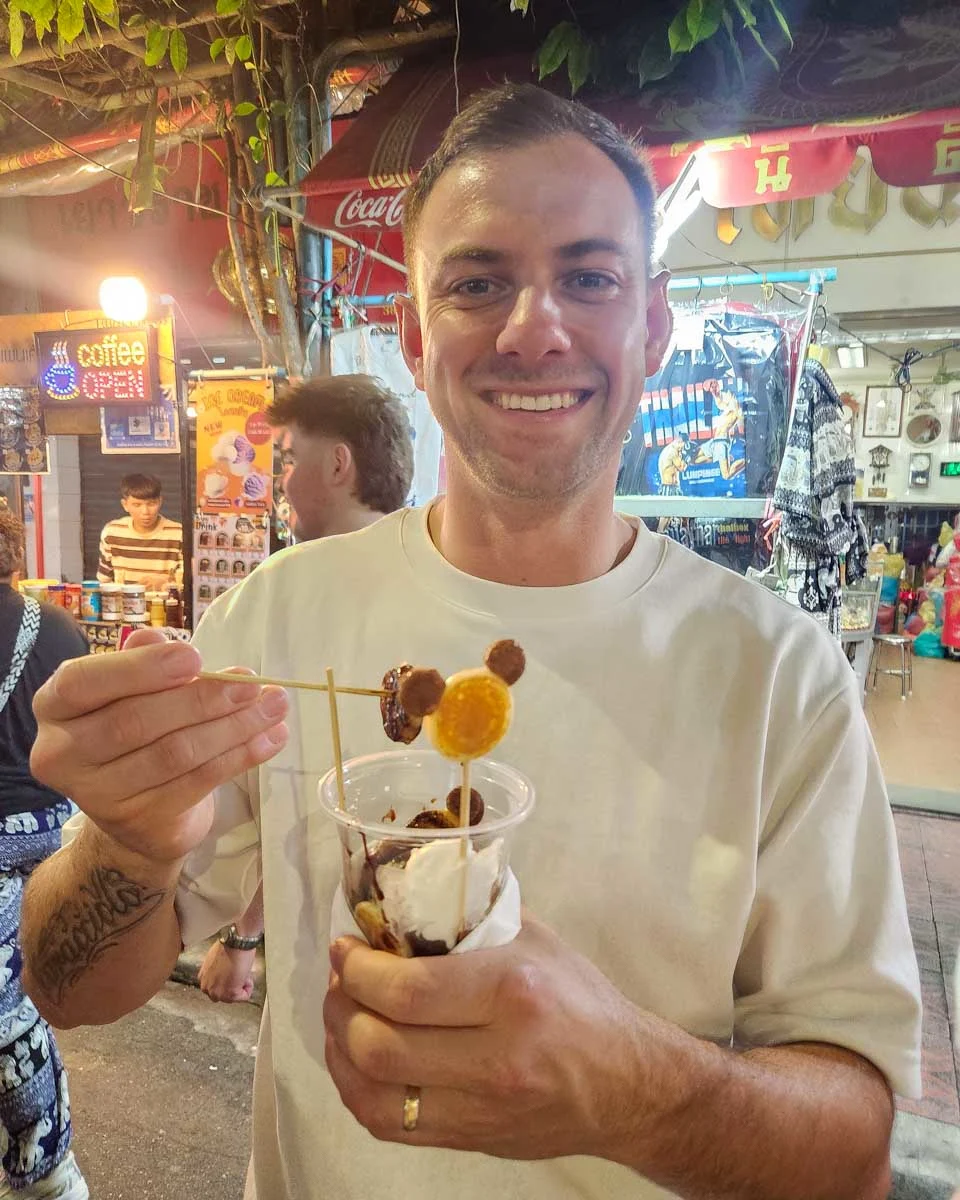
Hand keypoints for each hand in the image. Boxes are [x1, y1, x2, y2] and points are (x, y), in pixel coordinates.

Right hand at [30, 628, 288, 864]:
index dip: (141, 669)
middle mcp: (64, 753)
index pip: (83, 683)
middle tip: (252, 684)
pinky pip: (199, 782)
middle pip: (137, 722)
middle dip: (203, 699)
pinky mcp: (142, 822)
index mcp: (56, 707)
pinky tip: (271, 738)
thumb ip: (142, 663)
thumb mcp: (132, 692)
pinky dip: (241, 756)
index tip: (196, 657)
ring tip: (274, 706)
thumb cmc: (135, 733)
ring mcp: (101, 796)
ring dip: (234, 726)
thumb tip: (160, 640)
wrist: (135, 818)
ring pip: (175, 753)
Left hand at [198, 941, 255, 1002]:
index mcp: (202, 978)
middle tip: (238, 972)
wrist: (236, 943)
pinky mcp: (231, 994)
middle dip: (233, 985)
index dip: (228, 979)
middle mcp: (207, 988)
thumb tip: (225, 972)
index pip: (216, 987)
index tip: (232, 971)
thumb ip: (217, 971)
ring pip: (234, 997)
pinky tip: (246, 974)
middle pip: (224, 995)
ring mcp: (218, 993)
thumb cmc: (229, 946)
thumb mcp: (216, 960)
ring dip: (241, 986)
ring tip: (242, 971)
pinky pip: (244, 996)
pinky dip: (249, 987)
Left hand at [323, 914, 645, 1160]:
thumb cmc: (581, 1001)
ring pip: (373, 1091)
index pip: (410, 989)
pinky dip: (356, 1088)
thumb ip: (475, 916)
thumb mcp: (537, 941)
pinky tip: (355, 1058)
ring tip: (341, 1015)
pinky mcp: (470, 1138)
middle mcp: (495, 1056)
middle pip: (380, 1043)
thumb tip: (408, 892)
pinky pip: (387, 1124)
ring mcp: (480, 1107)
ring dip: (338, 1048)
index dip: (359, 968)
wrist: (628, 1086)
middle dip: (341, 1005)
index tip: (345, 947)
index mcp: (512, 993)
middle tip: (340, 978)